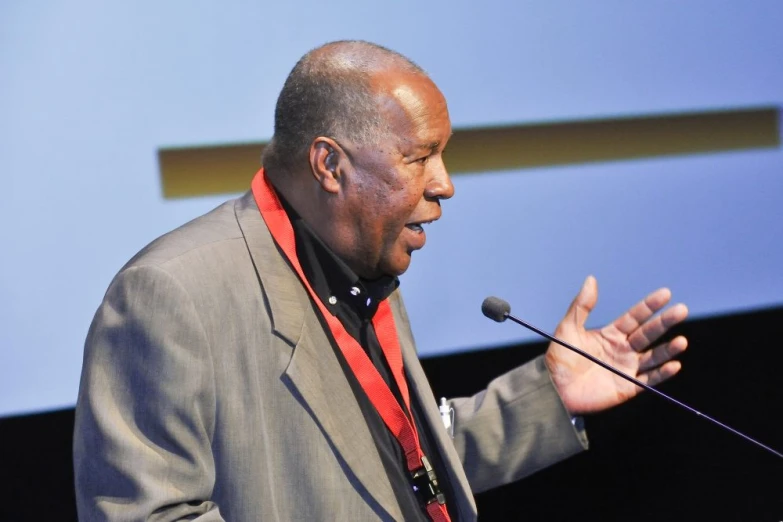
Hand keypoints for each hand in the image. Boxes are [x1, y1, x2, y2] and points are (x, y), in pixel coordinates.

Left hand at [545, 276, 688, 415]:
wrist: (553, 389)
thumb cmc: (559, 358)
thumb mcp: (568, 328)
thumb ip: (581, 306)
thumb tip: (591, 279)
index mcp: (610, 334)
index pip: (635, 317)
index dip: (649, 306)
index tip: (665, 293)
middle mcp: (622, 349)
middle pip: (648, 333)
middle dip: (664, 322)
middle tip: (681, 310)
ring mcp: (626, 368)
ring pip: (653, 357)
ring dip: (668, 349)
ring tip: (681, 341)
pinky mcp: (628, 387)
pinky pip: (649, 380)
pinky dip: (662, 373)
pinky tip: (674, 365)